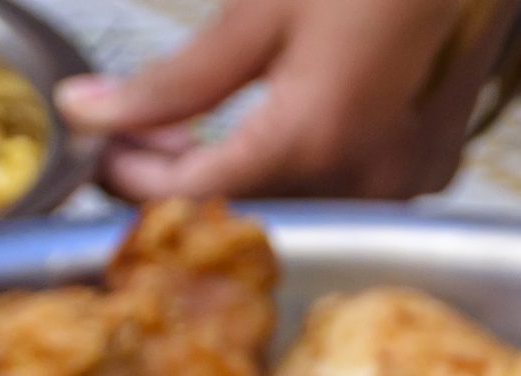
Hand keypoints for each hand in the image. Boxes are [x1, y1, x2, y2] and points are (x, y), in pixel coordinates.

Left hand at [57, 0, 500, 199]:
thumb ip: (173, 81)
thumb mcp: (260, 10)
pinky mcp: (431, 163)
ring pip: (294, 205)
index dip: (133, 178)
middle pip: (245, 210)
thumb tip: (89, 110)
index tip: (95, 150)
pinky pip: (347, 190)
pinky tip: (268, 126)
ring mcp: (407, 177)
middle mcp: (366, 178)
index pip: (197, 195)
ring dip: (237, 176)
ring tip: (190, 130)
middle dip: (179, 178)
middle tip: (133, 135)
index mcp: (314, 139)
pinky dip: (295, 168)